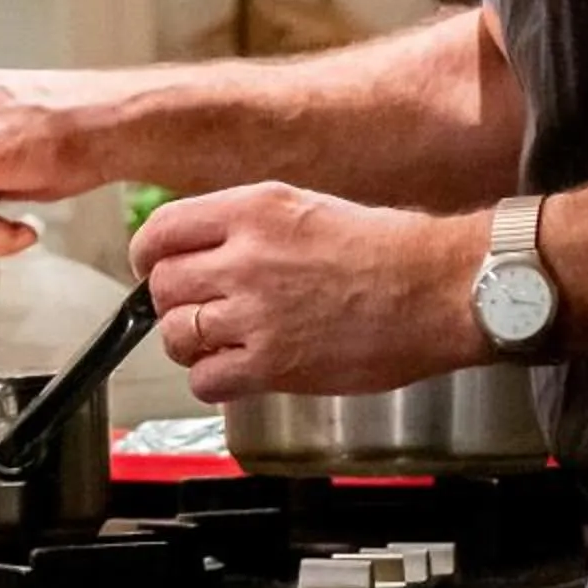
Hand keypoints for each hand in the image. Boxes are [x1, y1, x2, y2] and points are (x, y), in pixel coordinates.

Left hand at [132, 184, 490, 403]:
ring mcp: (255, 313)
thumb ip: (247, 226)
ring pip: (177, 335)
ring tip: (219, 341)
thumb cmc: (387, 249)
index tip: (154, 268)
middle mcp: (245, 258)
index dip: (149, 256)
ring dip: (190, 342)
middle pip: (163, 286)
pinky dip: (212, 379)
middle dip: (172, 301)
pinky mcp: (272, 364)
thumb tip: (202, 248)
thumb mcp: (305, 207)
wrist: (437, 288)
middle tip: (194, 309)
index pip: (161, 231)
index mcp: (252, 209)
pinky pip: (205, 380)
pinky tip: (237, 368)